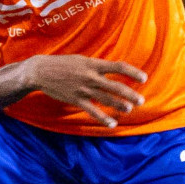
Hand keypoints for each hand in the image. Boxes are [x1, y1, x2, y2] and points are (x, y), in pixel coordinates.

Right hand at [23, 55, 147, 128]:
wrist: (40, 72)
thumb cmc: (62, 64)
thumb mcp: (81, 60)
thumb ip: (96, 65)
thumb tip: (112, 70)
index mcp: (93, 64)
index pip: (118, 67)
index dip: (133, 72)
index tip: (144, 78)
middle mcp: (90, 76)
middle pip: (115, 86)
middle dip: (130, 94)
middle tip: (141, 101)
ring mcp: (83, 89)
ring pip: (106, 99)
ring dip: (119, 105)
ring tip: (129, 109)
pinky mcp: (76, 99)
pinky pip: (92, 111)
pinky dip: (103, 118)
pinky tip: (112, 124)